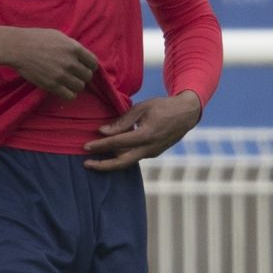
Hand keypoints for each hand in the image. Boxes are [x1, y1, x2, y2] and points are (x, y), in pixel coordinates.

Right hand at [0, 26, 97, 100]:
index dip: (88, 66)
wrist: (17, 48)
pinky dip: (68, 94)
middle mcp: (71, 62)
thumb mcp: (58, 35)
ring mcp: (62, 75)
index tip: (82, 67)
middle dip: (81, 76)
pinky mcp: (52, 85)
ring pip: (80, 87)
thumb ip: (71, 45)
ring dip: (74, 85)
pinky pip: (70, 96)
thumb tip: (81, 55)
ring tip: (66, 82)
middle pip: (87, 76)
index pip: (93, 63)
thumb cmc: (36, 38)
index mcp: (74, 48)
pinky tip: (62, 89)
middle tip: (72, 75)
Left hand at [83, 90, 201, 171]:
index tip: (86, 146)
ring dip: (111, 161)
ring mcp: (153, 152)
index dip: (100, 145)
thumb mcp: (141, 108)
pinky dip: (121, 156)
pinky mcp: (154, 152)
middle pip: (122, 163)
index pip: (117, 143)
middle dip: (103, 166)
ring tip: (94, 159)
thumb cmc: (163, 106)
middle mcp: (150, 148)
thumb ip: (122, 121)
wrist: (186, 114)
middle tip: (86, 164)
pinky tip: (110, 151)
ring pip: (128, 161)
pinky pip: (134, 156)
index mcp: (146, 135)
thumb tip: (102, 131)